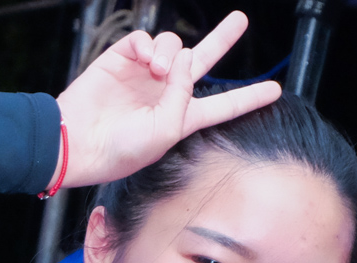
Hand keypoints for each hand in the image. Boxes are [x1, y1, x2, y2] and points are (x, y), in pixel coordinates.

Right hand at [54, 12, 281, 188]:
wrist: (80, 140)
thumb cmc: (124, 148)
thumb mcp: (166, 130)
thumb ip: (183, 94)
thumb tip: (185, 56)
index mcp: (184, 117)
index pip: (225, 105)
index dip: (250, 97)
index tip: (276, 90)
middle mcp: (169, 92)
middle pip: (203, 61)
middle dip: (222, 39)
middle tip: (241, 20)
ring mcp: (146, 74)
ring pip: (173, 46)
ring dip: (170, 53)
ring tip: (157, 70)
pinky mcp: (123, 59)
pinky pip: (145, 40)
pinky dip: (148, 45)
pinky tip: (145, 60)